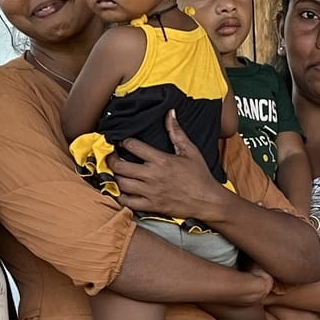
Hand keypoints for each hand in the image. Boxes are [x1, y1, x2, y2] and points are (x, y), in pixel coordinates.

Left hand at [111, 113, 228, 223]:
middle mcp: (152, 175)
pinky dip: (121, 197)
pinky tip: (122, 191)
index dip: (123, 141)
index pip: (133, 145)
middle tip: (112, 157)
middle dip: (112, 159)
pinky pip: (128, 202)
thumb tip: (170, 113)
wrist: (207, 200)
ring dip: (115, 177)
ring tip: (117, 173)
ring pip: (121, 184)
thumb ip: (177, 132)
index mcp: (161, 160)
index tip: (121, 142)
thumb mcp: (190, 150)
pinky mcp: (151, 206)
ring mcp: (150, 192)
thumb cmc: (200, 176)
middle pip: (120, 166)